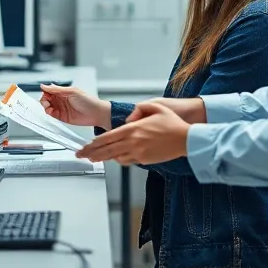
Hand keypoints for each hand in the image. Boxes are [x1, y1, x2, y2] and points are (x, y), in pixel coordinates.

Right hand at [40, 85, 110, 128]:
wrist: (96, 113)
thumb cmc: (88, 101)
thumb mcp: (72, 91)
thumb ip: (57, 89)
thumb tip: (44, 86)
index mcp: (63, 92)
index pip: (49, 91)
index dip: (45, 92)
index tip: (44, 94)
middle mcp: (61, 99)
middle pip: (46, 99)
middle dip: (44, 100)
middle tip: (46, 101)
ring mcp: (61, 108)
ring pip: (47, 106)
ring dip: (45, 106)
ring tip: (48, 107)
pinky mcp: (62, 117)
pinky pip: (51, 115)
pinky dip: (49, 113)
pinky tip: (50, 111)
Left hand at [76, 102, 190, 165]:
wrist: (186, 140)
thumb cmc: (172, 123)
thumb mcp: (155, 106)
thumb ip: (138, 109)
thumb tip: (127, 119)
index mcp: (133, 129)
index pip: (107, 137)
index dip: (93, 143)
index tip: (85, 146)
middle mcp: (133, 142)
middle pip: (106, 150)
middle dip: (91, 153)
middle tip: (81, 155)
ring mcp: (138, 153)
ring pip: (115, 157)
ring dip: (104, 157)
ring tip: (94, 157)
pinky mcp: (145, 160)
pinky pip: (127, 161)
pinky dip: (119, 159)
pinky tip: (115, 157)